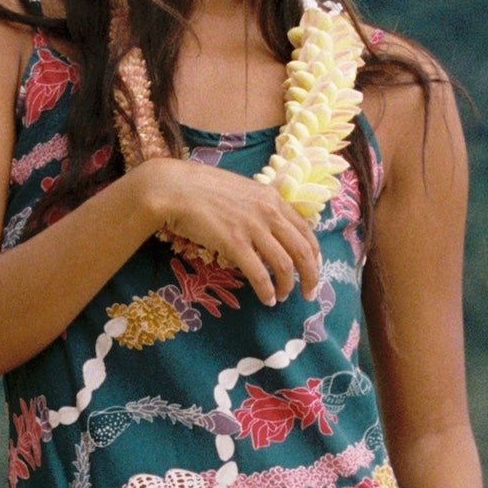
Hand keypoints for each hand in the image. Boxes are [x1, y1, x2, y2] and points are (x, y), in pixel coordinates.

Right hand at [135, 160, 321, 306]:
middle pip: (303, 250)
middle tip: (309, 293)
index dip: (314, 254)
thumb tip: (269, 228)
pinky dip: (267, 290)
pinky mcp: (234, 243)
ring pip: (285, 265)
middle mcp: (268, 212)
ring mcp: (252, 227)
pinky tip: (267, 299)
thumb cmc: (202, 189)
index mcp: (272, 198)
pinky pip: (259, 274)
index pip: (306, 230)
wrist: (174, 188)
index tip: (313, 270)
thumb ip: (260, 207)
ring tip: (282, 297)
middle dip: (311, 276)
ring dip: (288, 286)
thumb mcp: (242, 191)